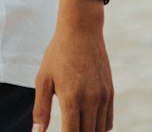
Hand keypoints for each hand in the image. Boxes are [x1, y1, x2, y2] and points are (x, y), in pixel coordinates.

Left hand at [32, 1, 113, 131]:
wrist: (81, 30)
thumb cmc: (58, 54)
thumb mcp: (43, 78)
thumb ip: (41, 108)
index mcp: (71, 98)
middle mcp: (90, 100)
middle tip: (67, 128)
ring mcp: (103, 97)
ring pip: (99, 131)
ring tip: (75, 126)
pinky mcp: (110, 93)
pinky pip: (108, 122)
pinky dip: (99, 128)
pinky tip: (87, 123)